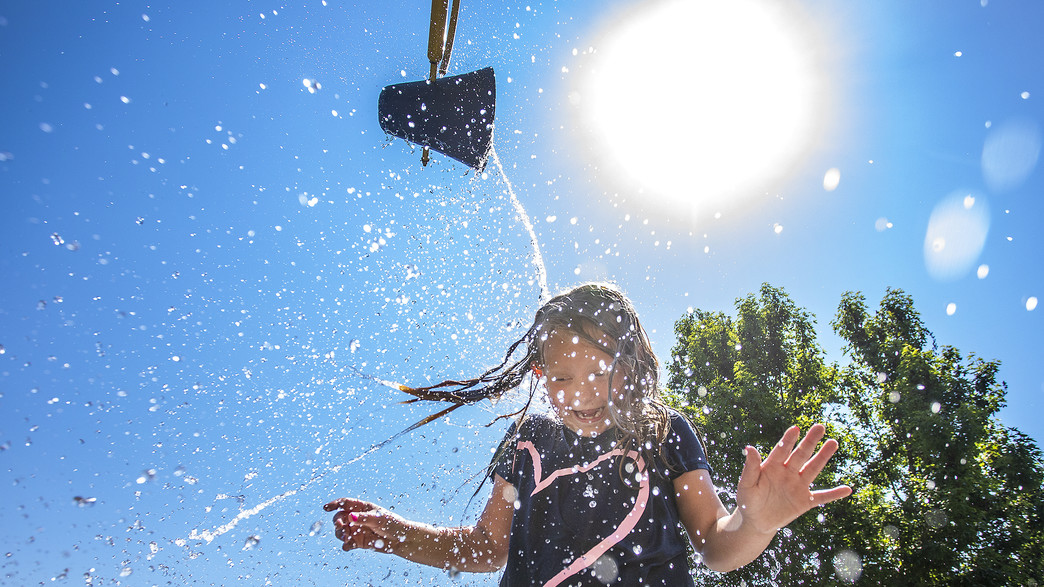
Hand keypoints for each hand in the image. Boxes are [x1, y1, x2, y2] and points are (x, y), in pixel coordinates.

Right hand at [323, 497, 407, 552]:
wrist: (400, 539)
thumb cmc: (392, 524)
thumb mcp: (379, 518)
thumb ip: (364, 518)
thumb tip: (350, 516)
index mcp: (362, 508)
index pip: (345, 503)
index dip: (335, 504)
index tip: (326, 508)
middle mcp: (357, 518)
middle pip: (340, 518)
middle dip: (337, 522)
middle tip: (340, 526)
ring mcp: (357, 530)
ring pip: (341, 532)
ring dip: (340, 534)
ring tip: (346, 538)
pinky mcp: (359, 542)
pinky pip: (348, 544)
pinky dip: (346, 545)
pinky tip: (347, 546)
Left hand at [733, 424, 851, 533]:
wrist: (756, 521)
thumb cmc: (748, 501)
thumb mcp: (746, 485)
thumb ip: (750, 468)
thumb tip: (749, 448)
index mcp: (772, 466)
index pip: (781, 450)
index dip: (788, 440)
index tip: (795, 429)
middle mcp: (787, 472)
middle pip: (801, 454)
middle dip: (810, 441)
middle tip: (820, 427)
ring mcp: (798, 486)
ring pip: (813, 469)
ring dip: (823, 457)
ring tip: (833, 442)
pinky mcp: (805, 501)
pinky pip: (822, 497)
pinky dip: (834, 494)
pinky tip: (847, 489)